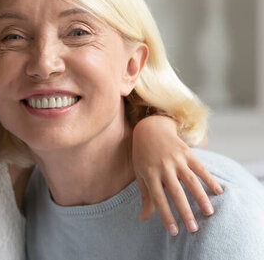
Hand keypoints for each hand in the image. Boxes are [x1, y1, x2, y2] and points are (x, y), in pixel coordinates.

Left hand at [132, 115, 222, 235]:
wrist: (151, 129)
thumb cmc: (143, 156)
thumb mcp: (141, 175)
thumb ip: (146, 196)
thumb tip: (144, 218)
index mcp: (149, 174)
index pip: (158, 199)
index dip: (166, 215)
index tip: (174, 231)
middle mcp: (163, 167)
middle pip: (176, 193)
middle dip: (185, 212)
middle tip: (194, 229)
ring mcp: (176, 159)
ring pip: (190, 181)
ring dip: (201, 198)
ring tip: (209, 213)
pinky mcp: (187, 153)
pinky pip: (200, 168)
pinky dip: (210, 179)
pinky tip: (218, 191)